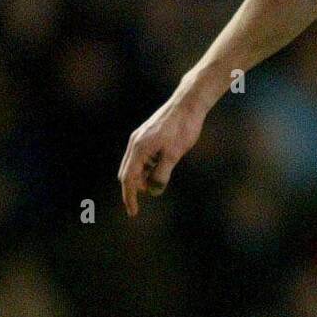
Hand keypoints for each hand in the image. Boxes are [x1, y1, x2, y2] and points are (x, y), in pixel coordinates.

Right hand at [118, 91, 205, 217]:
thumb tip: (154, 191)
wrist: (188, 104)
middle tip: (145, 200)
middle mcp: (135, 142)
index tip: (133, 212)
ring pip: (135, 165)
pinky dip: (148, 167)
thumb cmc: (182, 128)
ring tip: (158, 182)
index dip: (130, 197)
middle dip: (134, 188)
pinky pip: (142, 157)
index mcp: (139, 148)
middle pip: (127, 172)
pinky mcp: (147, 135)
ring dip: (143, 177)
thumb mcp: (174, 154)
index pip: (128, 179)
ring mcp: (140, 138)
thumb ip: (162, 173)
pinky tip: (161, 168)